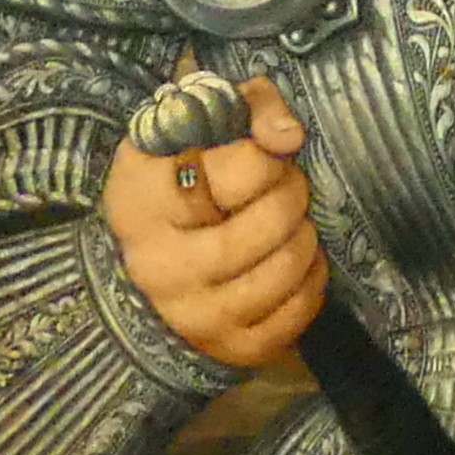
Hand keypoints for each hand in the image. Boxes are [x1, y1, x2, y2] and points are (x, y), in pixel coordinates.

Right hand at [99, 73, 324, 367]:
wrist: (147, 257)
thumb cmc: (181, 175)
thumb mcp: (201, 124)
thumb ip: (250, 106)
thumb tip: (289, 137)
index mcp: (143, 198)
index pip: (233, 172)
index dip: (265, 157)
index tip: (263, 155)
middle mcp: (160, 264)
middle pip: (265, 226)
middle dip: (293, 196)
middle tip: (289, 186)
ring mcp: (193, 314)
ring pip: (282, 272)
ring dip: (305, 238)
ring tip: (293, 222)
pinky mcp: (226, 347)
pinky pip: (294, 316)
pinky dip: (311, 282)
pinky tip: (297, 261)